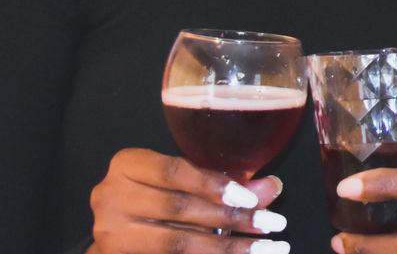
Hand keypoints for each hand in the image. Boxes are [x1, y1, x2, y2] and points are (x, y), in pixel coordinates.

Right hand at [87, 147, 288, 253]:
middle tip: (271, 224)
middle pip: (178, 209)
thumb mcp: (184, 176)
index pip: (174, 172)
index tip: (251, 199)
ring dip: (225, 246)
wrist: (117, 225)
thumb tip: (272, 188)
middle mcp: (110, 200)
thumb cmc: (157, 191)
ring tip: (262, 248)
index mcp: (127, 165)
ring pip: (176, 243)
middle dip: (230, 218)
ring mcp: (110, 237)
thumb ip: (223, 179)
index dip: (214, 184)